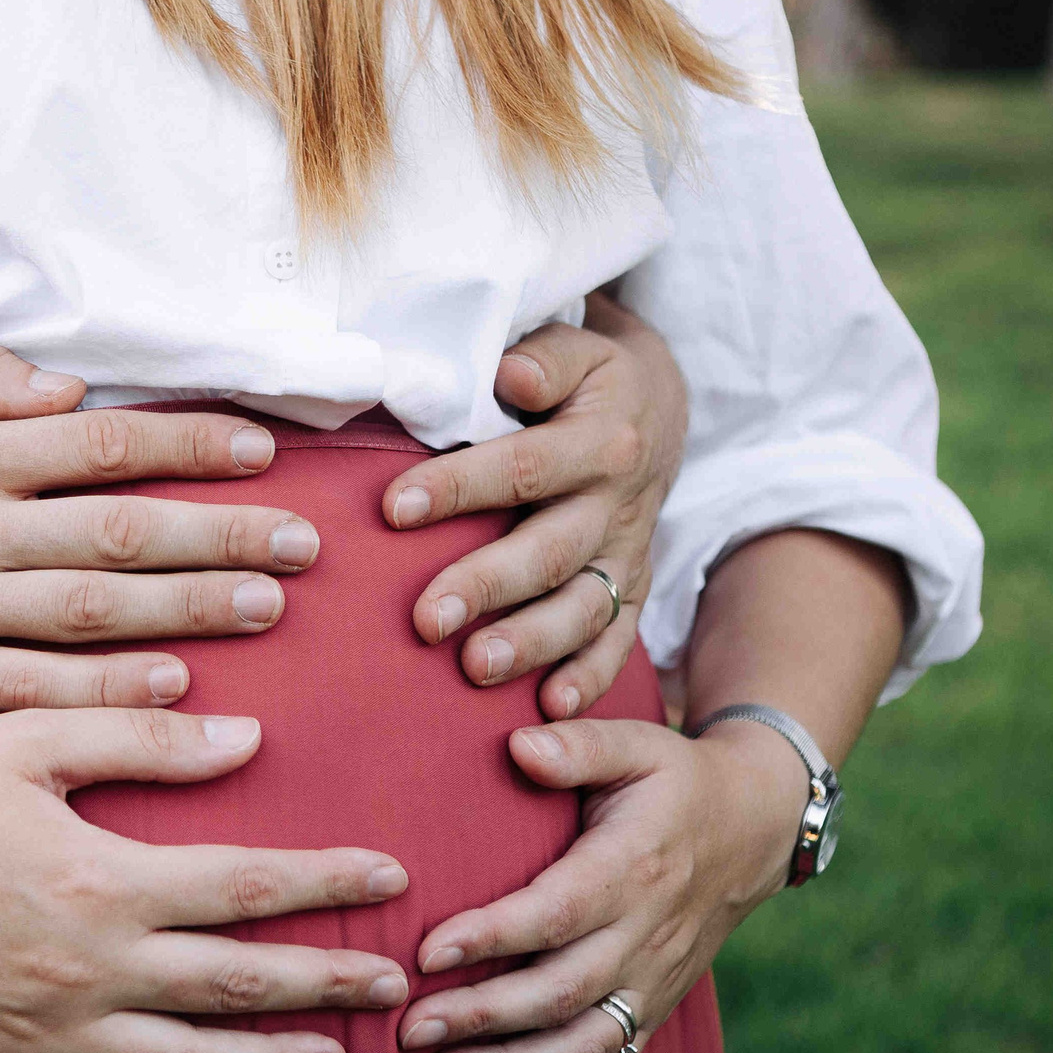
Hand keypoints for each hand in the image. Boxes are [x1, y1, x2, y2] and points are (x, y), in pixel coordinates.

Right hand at [0, 345, 319, 715]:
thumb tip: (70, 386)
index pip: (97, 443)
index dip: (187, 445)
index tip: (263, 452)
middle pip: (116, 530)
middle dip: (219, 533)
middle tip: (304, 543)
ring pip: (88, 610)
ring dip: (187, 608)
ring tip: (268, 604)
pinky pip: (28, 689)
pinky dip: (104, 690)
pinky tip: (174, 688)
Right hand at [0, 707, 414, 1052]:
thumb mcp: (26, 738)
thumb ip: (139, 737)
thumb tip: (249, 740)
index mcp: (103, 881)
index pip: (247, 888)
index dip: (329, 884)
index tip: (392, 874)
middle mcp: (88, 970)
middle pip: (239, 987)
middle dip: (328, 986)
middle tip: (397, 986)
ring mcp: (46, 1030)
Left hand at [382, 293, 685, 718]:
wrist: (660, 408)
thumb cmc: (590, 376)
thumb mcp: (578, 345)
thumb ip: (543, 359)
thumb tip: (509, 377)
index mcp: (601, 439)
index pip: (524, 467)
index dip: (458, 488)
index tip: (393, 509)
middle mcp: (620, 503)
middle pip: (551, 551)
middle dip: (487, 587)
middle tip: (425, 619)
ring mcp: (629, 554)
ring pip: (584, 607)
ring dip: (531, 643)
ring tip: (475, 668)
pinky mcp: (633, 587)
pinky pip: (618, 640)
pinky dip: (590, 678)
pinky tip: (550, 708)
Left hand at [391, 715, 804, 1052]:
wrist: (752, 831)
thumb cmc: (674, 781)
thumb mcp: (639, 744)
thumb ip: (579, 745)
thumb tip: (519, 747)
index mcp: (633, 868)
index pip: (557, 913)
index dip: (491, 938)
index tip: (425, 953)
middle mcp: (645, 935)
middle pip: (560, 993)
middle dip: (480, 1018)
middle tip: (407, 1029)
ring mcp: (653, 982)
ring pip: (582, 1046)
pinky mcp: (654, 1010)